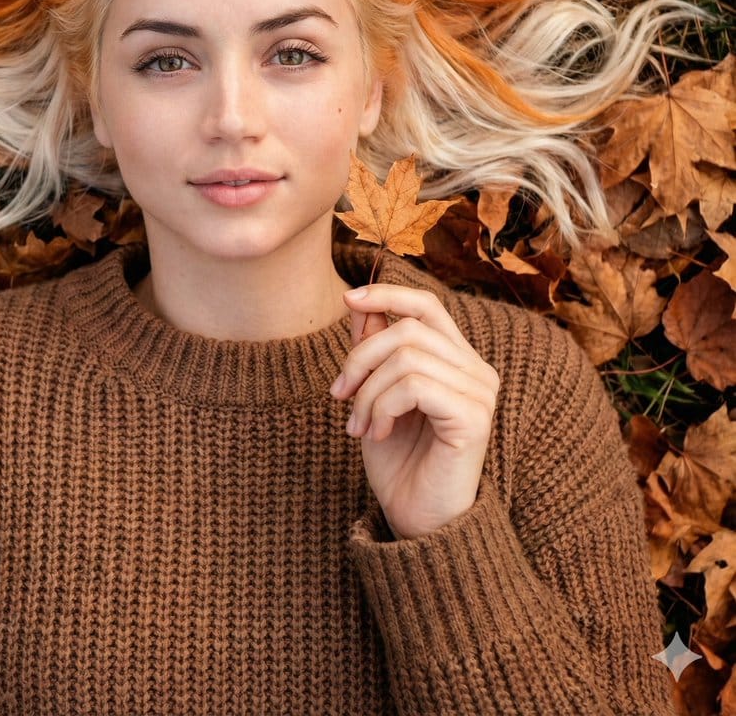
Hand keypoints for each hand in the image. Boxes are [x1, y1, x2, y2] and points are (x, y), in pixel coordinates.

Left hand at [330, 284, 499, 539]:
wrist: (417, 523)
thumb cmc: (399, 463)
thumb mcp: (375, 397)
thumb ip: (374, 351)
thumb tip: (360, 304)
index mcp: (457, 361)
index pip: (427, 305)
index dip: (388, 294)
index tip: (348, 299)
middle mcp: (477, 371)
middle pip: (408, 328)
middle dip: (360, 357)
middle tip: (338, 395)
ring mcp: (479, 393)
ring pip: (406, 356)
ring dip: (367, 392)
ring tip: (358, 426)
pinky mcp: (474, 417)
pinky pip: (414, 386)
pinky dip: (382, 406)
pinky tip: (377, 434)